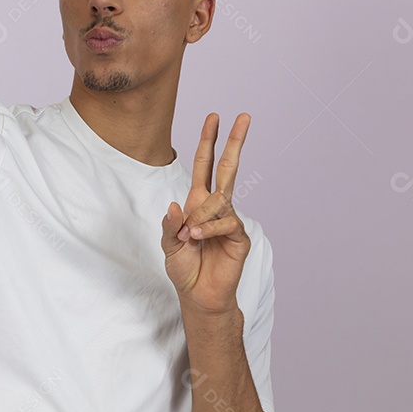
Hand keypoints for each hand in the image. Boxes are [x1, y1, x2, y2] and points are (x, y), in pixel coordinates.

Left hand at [160, 113, 251, 315]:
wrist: (199, 295)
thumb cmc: (184, 268)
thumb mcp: (168, 245)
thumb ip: (170, 226)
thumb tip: (175, 205)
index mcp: (197, 202)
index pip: (205, 165)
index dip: (208, 142)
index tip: (214, 117)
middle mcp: (215, 207)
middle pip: (228, 167)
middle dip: (234, 141)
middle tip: (244, 116)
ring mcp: (229, 220)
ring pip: (220, 200)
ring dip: (200, 216)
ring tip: (190, 236)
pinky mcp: (239, 237)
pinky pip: (226, 223)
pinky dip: (209, 229)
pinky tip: (198, 238)